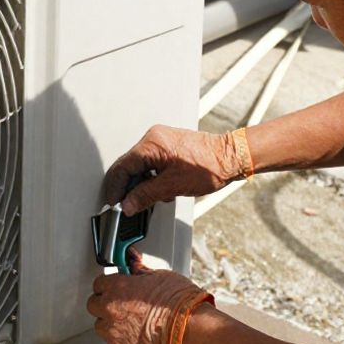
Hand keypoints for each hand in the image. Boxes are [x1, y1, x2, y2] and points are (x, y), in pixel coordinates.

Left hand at [86, 251, 209, 343]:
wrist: (191, 331)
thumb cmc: (180, 303)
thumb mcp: (160, 275)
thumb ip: (139, 269)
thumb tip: (132, 258)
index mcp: (118, 288)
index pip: (99, 284)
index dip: (108, 286)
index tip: (115, 288)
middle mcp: (111, 310)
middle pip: (94, 306)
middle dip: (105, 304)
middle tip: (122, 305)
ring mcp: (114, 334)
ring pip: (102, 328)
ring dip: (112, 325)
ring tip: (133, 324)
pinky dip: (124, 343)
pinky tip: (140, 338)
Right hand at [101, 125, 242, 213]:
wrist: (231, 157)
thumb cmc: (208, 166)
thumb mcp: (172, 186)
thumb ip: (145, 195)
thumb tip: (128, 204)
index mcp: (152, 144)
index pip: (122, 167)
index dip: (115, 188)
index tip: (113, 202)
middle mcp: (154, 138)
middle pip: (129, 165)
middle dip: (128, 187)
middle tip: (128, 205)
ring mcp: (161, 140)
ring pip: (140, 165)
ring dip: (142, 183)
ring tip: (153, 198)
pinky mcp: (169, 145)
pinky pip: (151, 161)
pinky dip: (151, 177)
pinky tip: (161, 189)